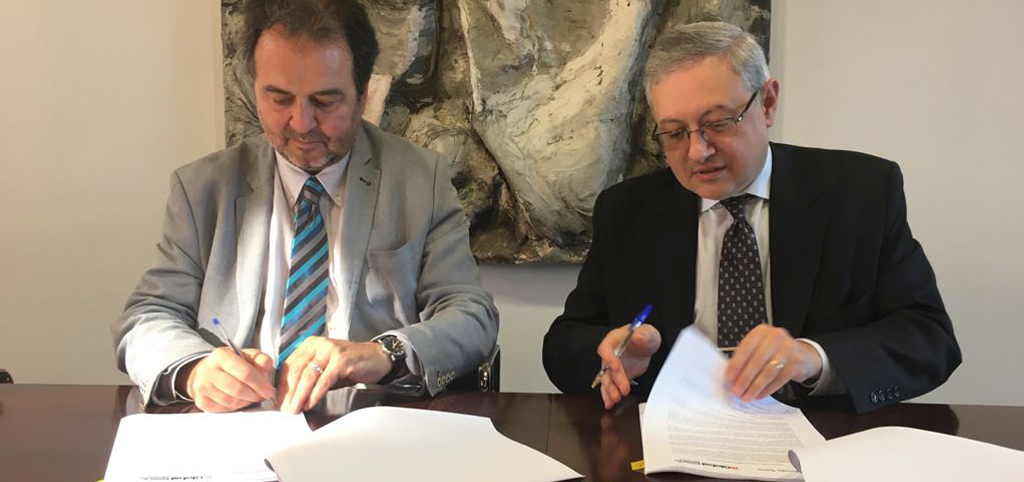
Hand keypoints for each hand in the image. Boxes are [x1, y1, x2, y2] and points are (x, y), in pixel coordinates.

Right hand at [180, 347, 274, 412]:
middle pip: (237, 389)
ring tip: (250, 397)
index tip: (269, 391)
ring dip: (245, 402)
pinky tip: (238, 400)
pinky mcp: (200, 400)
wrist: (208, 370)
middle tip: (261, 396)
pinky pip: (222, 410)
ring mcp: (202, 386)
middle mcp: (208, 370)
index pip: (245, 373)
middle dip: (254, 395)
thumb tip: (265, 374)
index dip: (260, 384)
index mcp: (222, 355)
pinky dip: (234, 408)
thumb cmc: (233, 363)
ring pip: (230, 402)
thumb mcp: (249, 356)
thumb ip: (262, 361)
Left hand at [277, 336, 392, 413]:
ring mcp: (330, 350)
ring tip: (294, 410)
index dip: (282, 385)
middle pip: (296, 370)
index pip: (289, 365)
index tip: (278, 402)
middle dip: (289, 393)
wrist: (377, 358)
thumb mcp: (326, 369)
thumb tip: (291, 397)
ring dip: (299, 395)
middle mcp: (318, 344)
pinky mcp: (341, 360)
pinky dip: (315, 393)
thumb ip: (310, 378)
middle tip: (284, 410)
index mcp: (310, 345)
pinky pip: (324, 379)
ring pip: (308, 375)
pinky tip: (310, 404)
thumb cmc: (351, 365)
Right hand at [596, 324, 660, 409]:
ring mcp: (611, 367)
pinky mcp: (616, 377)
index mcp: (612, 340)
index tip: (616, 366)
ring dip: (610, 390)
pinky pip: (610, 387)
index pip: (606, 349)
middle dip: (613, 380)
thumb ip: (644, 335)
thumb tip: (638, 336)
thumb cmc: (644, 337)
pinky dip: (609, 395)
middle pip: (606, 368)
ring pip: (606, 380)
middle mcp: (609, 354)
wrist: (646, 347)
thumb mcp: (648, 333)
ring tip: (616, 399)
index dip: (609, 358)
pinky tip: (610, 403)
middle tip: (623, 390)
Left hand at [724, 324, 822, 401]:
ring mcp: (788, 349)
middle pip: (757, 360)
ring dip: (755, 386)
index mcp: (761, 331)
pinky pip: (779, 379)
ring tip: (747, 396)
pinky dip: (767, 389)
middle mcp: (775, 337)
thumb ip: (745, 359)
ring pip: (768, 371)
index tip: (729, 378)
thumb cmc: (774, 351)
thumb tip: (732, 377)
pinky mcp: (796, 362)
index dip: (736, 364)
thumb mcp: (759, 348)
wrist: (801, 354)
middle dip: (745, 378)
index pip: (746, 347)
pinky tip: (759, 395)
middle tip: (737, 391)